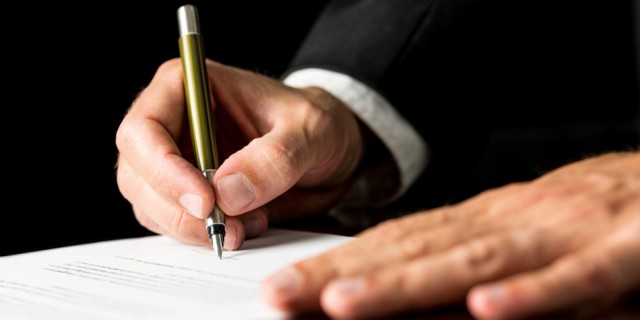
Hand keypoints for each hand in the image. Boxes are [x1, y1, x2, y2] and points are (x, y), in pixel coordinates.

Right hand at [115, 58, 362, 250]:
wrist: (329, 151)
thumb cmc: (317, 124)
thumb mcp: (312, 131)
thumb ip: (276, 158)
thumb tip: (227, 192)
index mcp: (189, 86)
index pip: (144, 129)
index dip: (163, 169)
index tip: (205, 201)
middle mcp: (172, 123)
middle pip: (137, 173)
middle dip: (177, 209)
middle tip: (227, 228)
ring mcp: (176, 162)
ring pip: (149, 205)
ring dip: (192, 228)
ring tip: (247, 224)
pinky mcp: (187, 194)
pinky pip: (174, 224)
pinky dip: (202, 236)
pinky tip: (243, 227)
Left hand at [261, 151, 639, 318]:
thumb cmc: (585, 216)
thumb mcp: (515, 238)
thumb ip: (462, 261)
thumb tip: (405, 299)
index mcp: (482, 220)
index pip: (397, 243)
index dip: (338, 266)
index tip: (287, 287)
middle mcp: (508, 221)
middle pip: (416, 251)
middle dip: (343, 276)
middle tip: (282, 296)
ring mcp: (560, 234)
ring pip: (475, 260)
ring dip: (407, 283)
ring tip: (342, 302)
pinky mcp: (621, 250)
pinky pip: (573, 276)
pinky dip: (530, 293)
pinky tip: (484, 308)